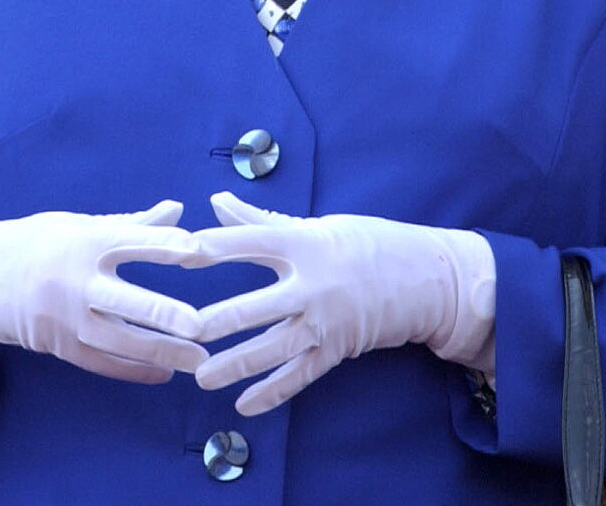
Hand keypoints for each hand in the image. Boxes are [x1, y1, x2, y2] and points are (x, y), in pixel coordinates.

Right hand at [0, 200, 206, 383]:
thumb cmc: (40, 243)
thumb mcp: (79, 224)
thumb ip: (132, 224)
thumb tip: (178, 211)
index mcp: (82, 242)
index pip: (131, 242)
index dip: (166, 246)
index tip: (200, 251)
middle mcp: (75, 282)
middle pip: (125, 301)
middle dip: (163, 314)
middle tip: (202, 324)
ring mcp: (66, 319)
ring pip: (118, 341)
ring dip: (160, 352)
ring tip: (198, 359)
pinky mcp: (60, 346)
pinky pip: (102, 363)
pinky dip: (134, 370)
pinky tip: (164, 372)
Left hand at [188, 190, 496, 415]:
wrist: (424, 279)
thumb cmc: (363, 244)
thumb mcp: (315, 226)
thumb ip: (261, 221)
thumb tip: (216, 201)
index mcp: (306, 244)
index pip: (252, 242)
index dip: (216, 246)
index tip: (180, 252)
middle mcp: (313, 285)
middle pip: (258, 305)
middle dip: (219, 321)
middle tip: (184, 330)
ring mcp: (325, 323)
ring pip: (273, 349)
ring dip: (235, 365)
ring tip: (201, 378)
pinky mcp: (335, 351)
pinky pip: (299, 376)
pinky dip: (271, 393)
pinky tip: (243, 404)